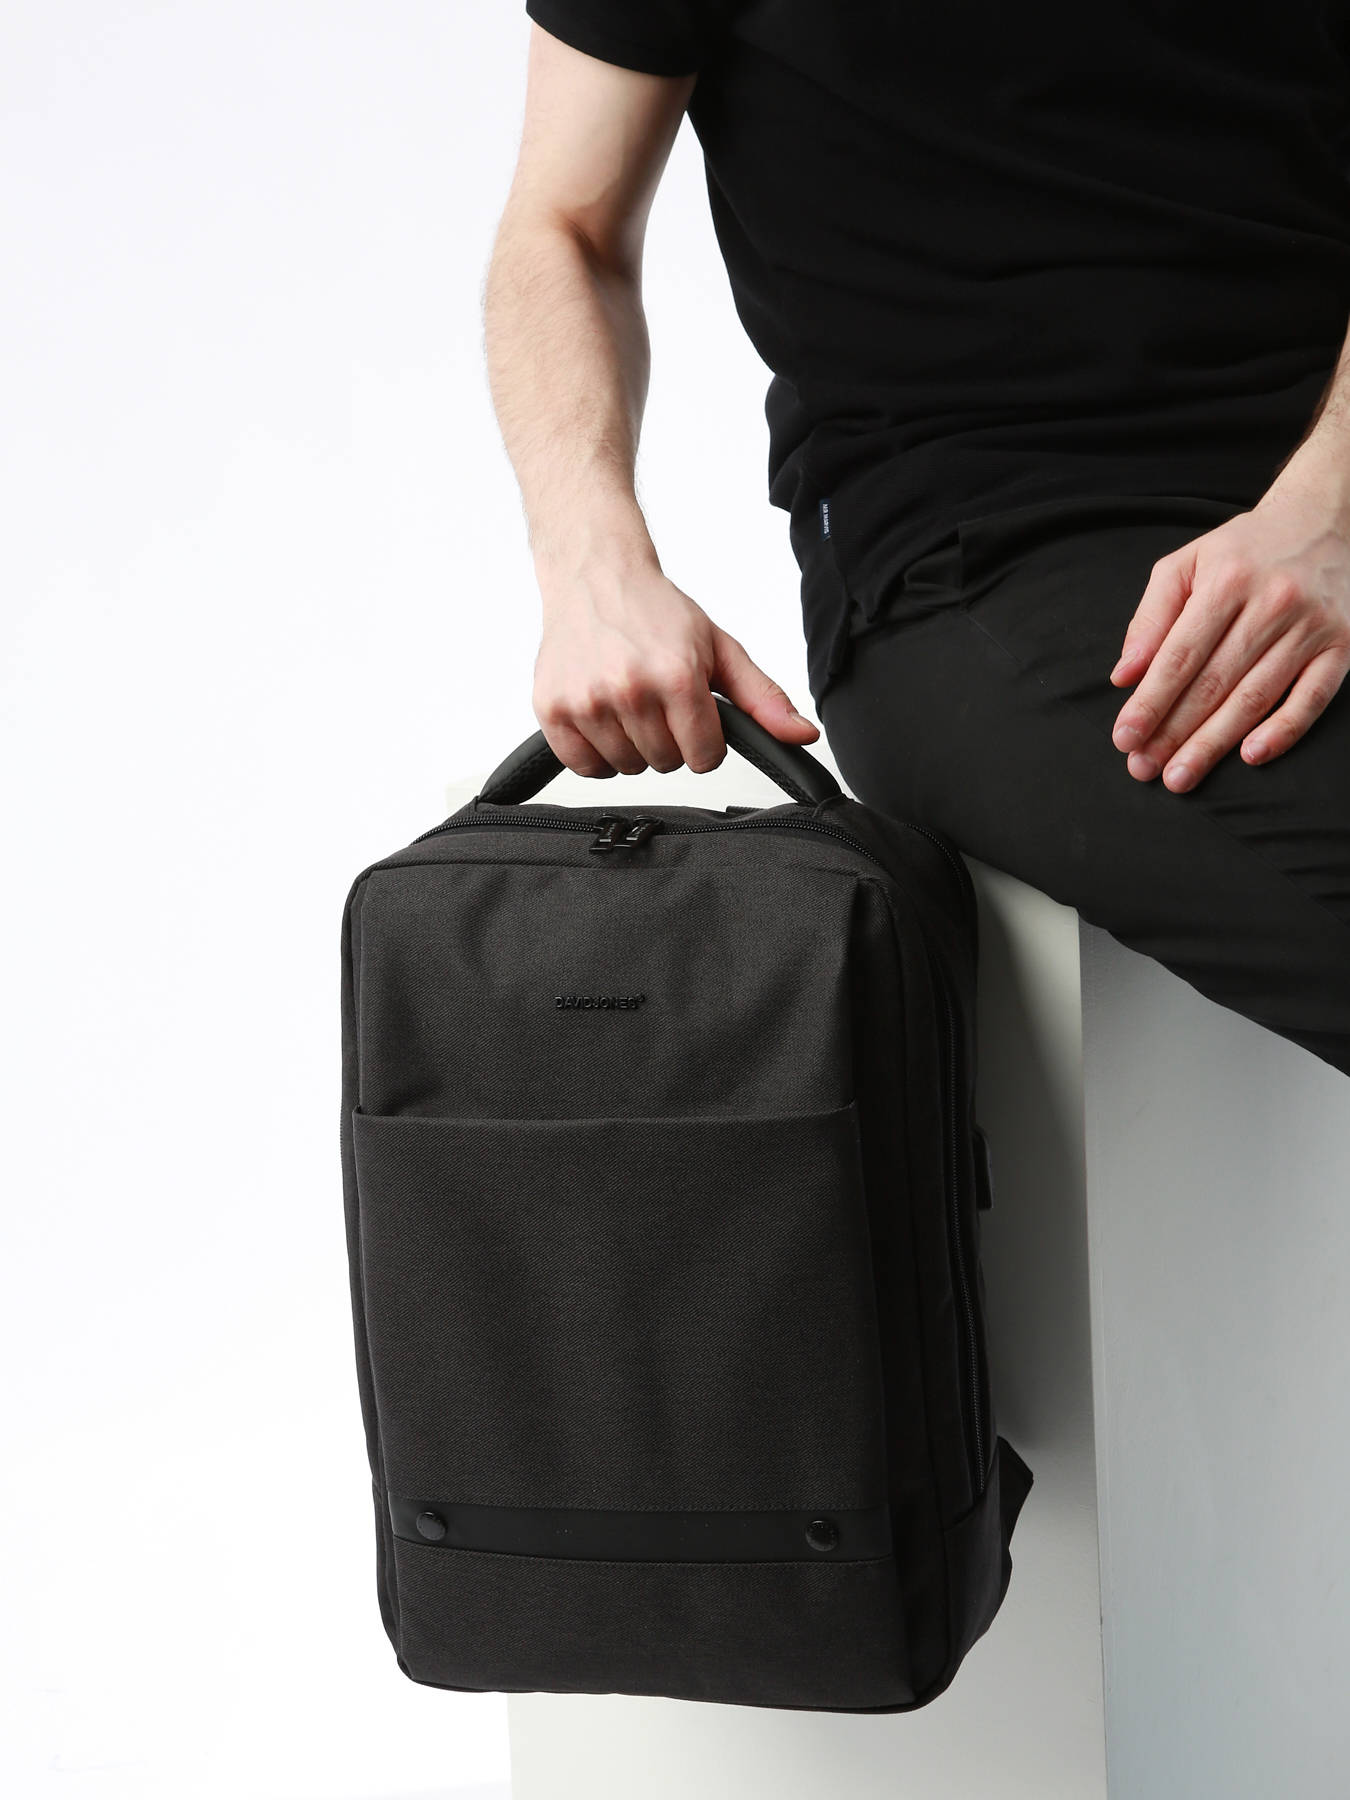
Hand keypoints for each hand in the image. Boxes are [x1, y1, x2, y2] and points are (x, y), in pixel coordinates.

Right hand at [532, 559, 818, 777]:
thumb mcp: (720, 649)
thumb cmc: (656, 612)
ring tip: (629, 704)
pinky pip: (585, 767)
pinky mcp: (553, 709)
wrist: (595, 576)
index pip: (705, 757)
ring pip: (627, 767)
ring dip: (633, 746)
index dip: (705, 740)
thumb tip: (803, 735)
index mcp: (677, 676)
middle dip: (669, 739)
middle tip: (658, 701)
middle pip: (666, 764)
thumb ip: (763, 698)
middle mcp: (630, 690)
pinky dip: (596, 753)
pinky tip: (604, 718)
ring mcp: (588, 702)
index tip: (693, 714)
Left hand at [1107, 486, 1349, 791]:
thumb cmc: (1242, 550)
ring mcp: (1311, 627)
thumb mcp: (1186, 565)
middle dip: (1174, 731)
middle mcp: (1272, 603)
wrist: (1323, 518)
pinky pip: (1313, 697)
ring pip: (1257, 696)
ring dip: (1215, 742)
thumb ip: (1150, 618)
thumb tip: (1124, 676)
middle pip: (1215, 682)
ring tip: (1180, 775)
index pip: (1179, 655)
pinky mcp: (1343, 645)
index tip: (1125, 737)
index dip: (1150, 701)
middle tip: (1144, 769)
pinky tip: (1251, 756)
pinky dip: (1285, 730)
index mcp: (1226, 581)